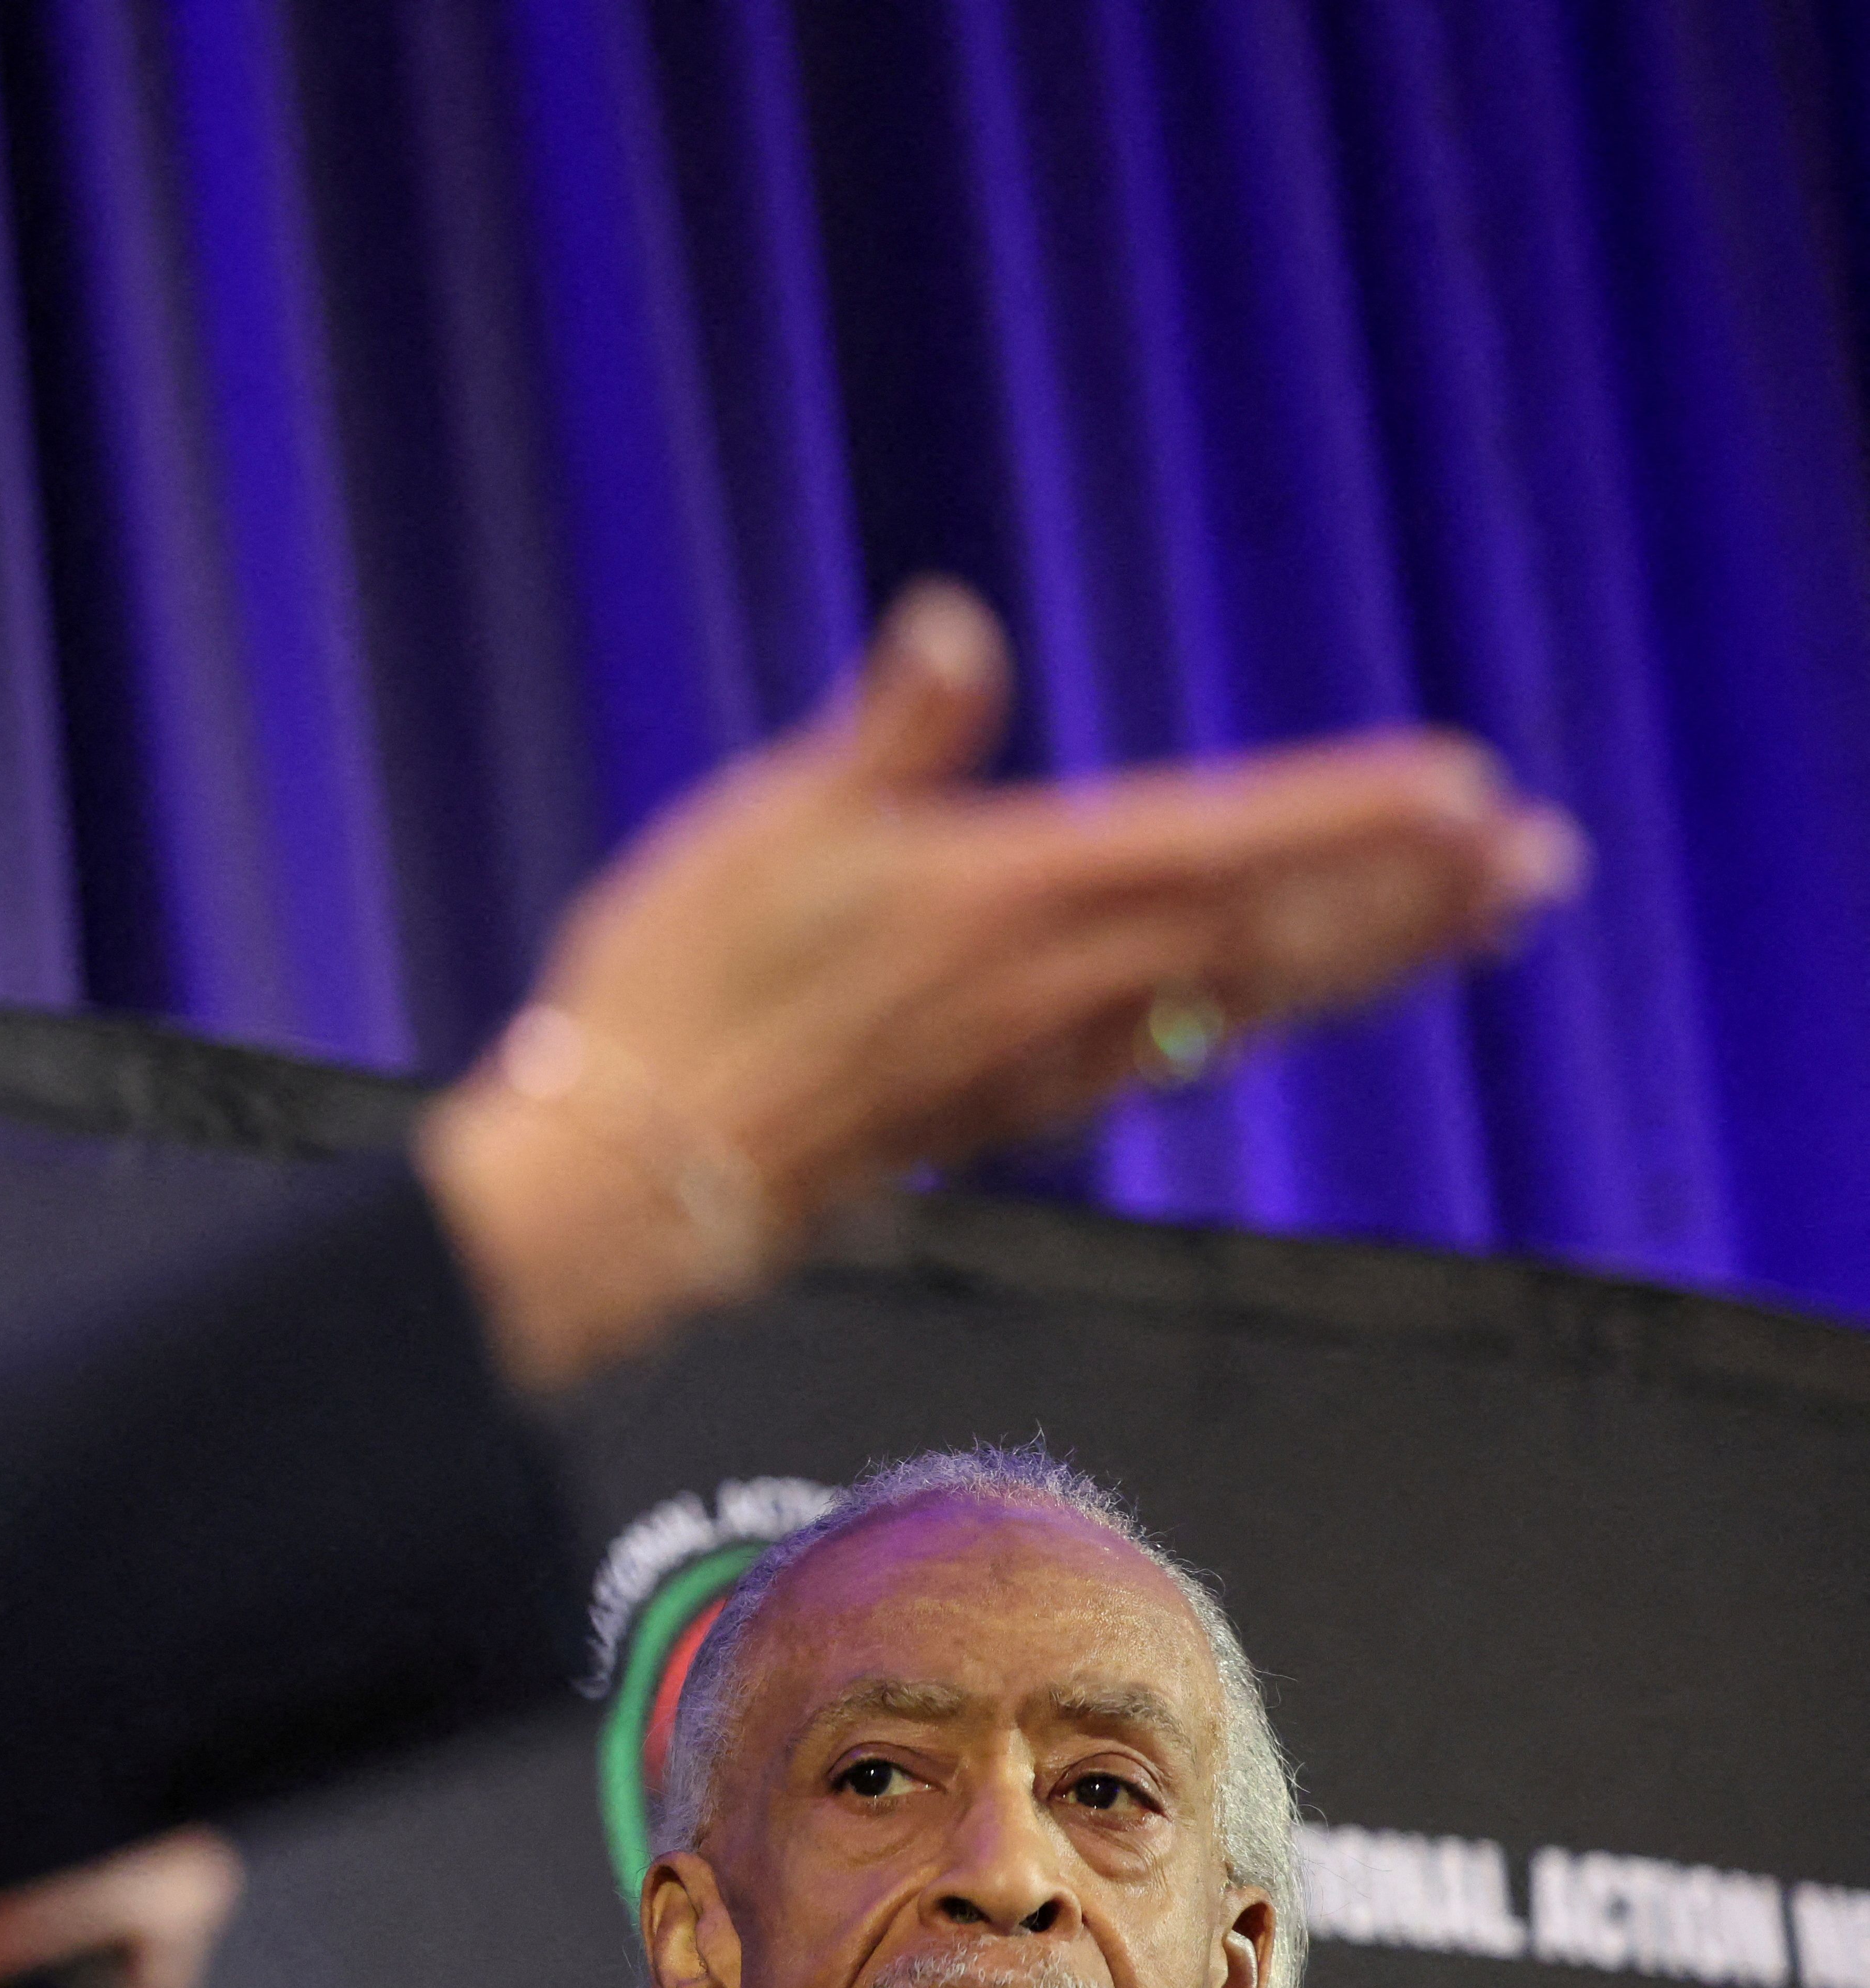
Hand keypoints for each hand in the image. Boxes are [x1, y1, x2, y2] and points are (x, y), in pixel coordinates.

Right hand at [420, 582, 1579, 1389]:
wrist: (631, 1174)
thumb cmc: (679, 994)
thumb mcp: (766, 829)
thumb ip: (885, 737)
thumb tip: (956, 630)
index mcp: (1006, 896)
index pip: (1218, 841)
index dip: (1346, 813)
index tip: (1466, 788)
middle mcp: (1050, 987)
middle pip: (1273, 936)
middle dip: (1416, 900)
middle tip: (1540, 867)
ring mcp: (1033, 1063)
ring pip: (1241, 1005)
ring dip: (1367, 963)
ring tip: (1465, 928)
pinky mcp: (994, 1116)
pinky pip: (1164, 1063)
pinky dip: (1248, 1026)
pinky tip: (1271, 1015)